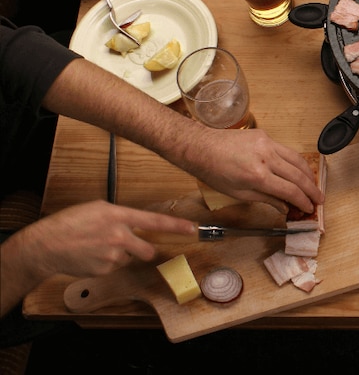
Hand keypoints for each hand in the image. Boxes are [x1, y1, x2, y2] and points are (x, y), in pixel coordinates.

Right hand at [13, 201, 194, 279]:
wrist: (45, 245)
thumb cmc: (69, 223)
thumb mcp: (97, 209)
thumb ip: (120, 216)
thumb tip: (134, 223)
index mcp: (118, 216)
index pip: (154, 221)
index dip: (176, 226)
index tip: (192, 228)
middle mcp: (120, 236)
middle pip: (148, 249)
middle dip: (143, 250)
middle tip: (126, 245)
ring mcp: (113, 255)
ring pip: (128, 258)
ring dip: (120, 255)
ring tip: (97, 248)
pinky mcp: (105, 270)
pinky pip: (115, 267)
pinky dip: (106, 263)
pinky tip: (90, 256)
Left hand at [181, 127, 324, 213]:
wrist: (201, 146)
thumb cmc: (214, 173)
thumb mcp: (239, 193)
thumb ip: (266, 199)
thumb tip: (286, 207)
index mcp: (258, 175)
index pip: (290, 190)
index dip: (303, 201)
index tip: (310, 209)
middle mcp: (266, 157)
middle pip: (298, 175)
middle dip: (311, 189)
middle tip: (319, 200)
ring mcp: (267, 144)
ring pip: (297, 159)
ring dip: (308, 174)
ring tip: (313, 186)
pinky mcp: (265, 136)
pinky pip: (286, 150)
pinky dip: (295, 162)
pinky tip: (298, 170)